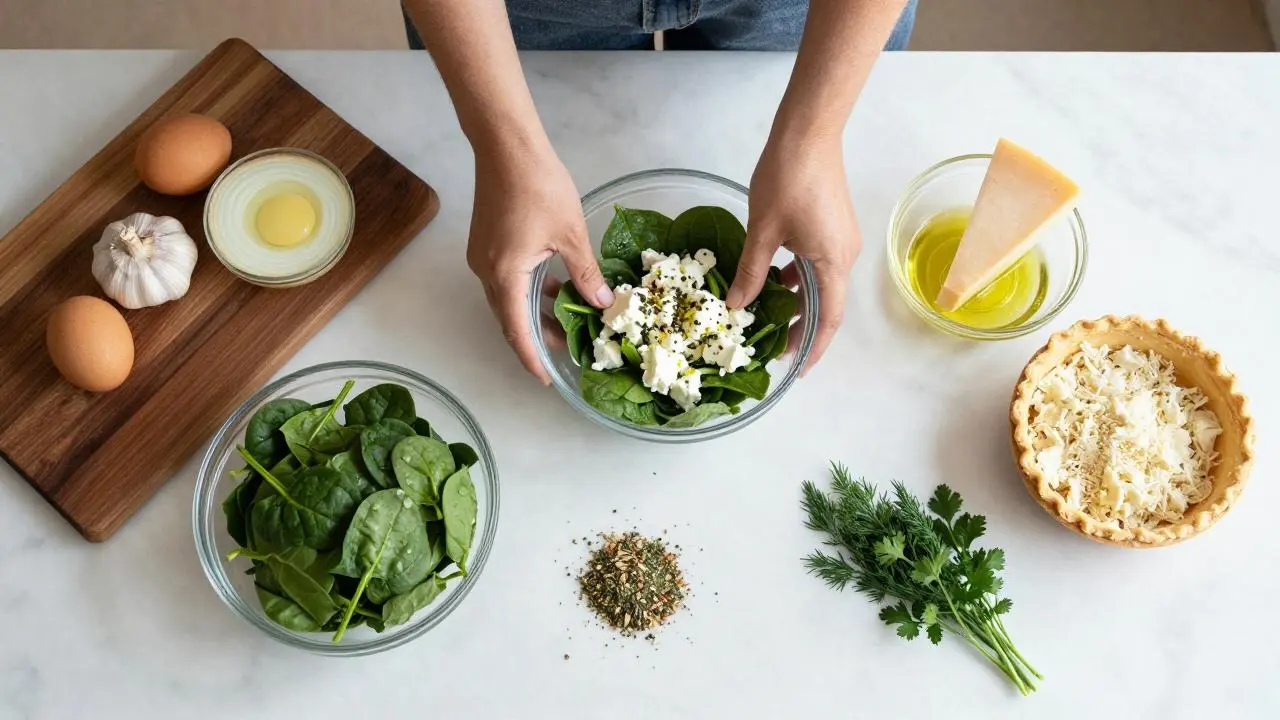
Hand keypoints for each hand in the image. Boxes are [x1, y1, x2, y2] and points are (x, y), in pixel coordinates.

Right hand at [466, 142, 612, 383]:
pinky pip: (505, 279)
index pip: (517, 330)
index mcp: (505, 274)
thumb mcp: (571, 234)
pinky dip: (527, 290)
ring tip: (564, 322)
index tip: (546, 378)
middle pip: (509, 318)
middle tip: (564, 351)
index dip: (532, 357)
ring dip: (533, 313)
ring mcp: (482, 256)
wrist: (506, 146)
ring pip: (507, 298)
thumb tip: (602, 304)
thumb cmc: (539, 185)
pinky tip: (553, 287)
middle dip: (535, 338)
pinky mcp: (485, 243)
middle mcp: (486, 271)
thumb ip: (586, 274)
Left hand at [728, 135, 860, 372]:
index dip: (814, 347)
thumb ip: (751, 272)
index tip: (797, 369)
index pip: (828, 319)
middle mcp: (844, 255)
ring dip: (798, 302)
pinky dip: (799, 279)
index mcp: (832, 262)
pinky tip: (772, 279)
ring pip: (821, 284)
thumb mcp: (762, 231)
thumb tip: (736, 305)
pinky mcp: (833, 226)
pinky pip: (818, 264)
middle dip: (802, 328)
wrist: (808, 133)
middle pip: (827, 304)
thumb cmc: (787, 179)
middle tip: (774, 348)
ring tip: (769, 318)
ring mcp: (841, 239)